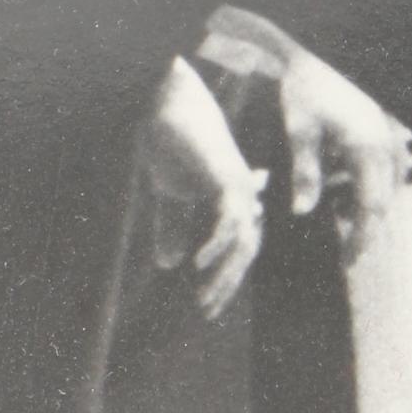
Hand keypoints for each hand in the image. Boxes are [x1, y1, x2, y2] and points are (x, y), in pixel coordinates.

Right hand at [133, 55, 266, 319]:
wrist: (164, 101)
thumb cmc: (169, 139)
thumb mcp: (169, 192)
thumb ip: (173, 226)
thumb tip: (170, 264)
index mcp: (231, 197)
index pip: (239, 246)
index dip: (227, 278)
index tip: (208, 307)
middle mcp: (242, 193)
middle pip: (246, 250)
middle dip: (228, 283)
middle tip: (207, 311)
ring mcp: (238, 185)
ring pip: (244, 242)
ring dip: (225, 273)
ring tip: (204, 297)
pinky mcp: (227, 177)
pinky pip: (231, 221)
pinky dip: (217, 245)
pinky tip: (197, 263)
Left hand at [204, 18, 411, 261]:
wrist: (318, 51)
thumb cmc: (305, 89)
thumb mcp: (298, 130)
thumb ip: (304, 172)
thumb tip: (302, 212)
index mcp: (365, 147)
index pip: (372, 206)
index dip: (362, 236)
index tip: (348, 261)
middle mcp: (385, 142)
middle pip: (386, 199)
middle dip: (370, 230)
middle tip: (351, 257)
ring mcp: (391, 133)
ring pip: (395, 183)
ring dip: (378, 209)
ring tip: (356, 232)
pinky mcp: (388, 125)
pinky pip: (395, 165)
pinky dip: (384, 185)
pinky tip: (366, 194)